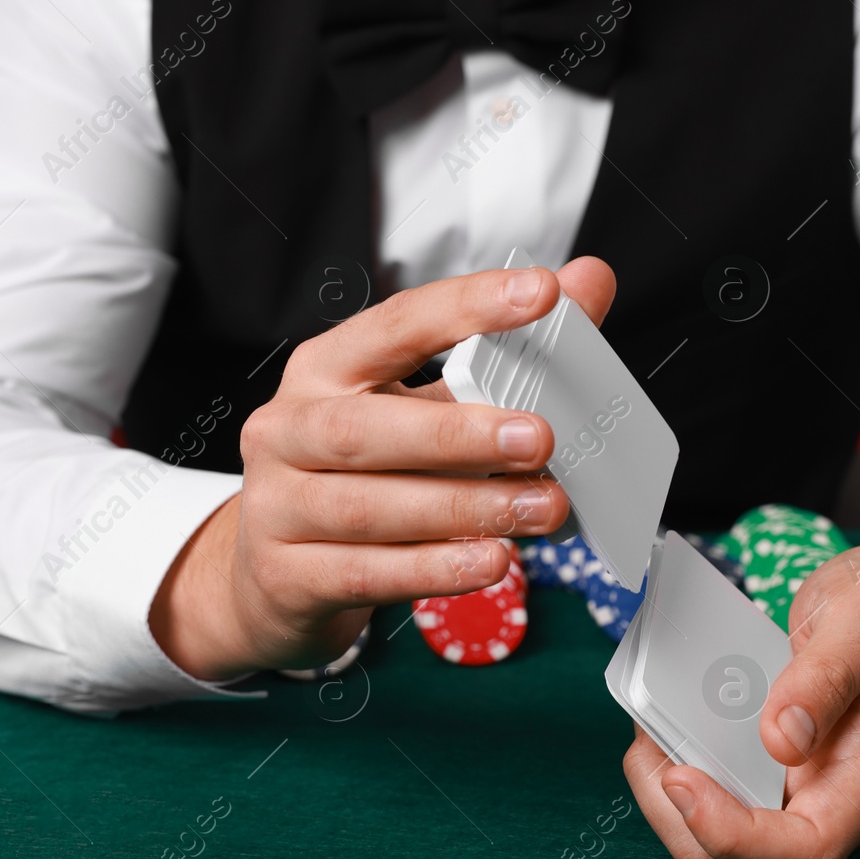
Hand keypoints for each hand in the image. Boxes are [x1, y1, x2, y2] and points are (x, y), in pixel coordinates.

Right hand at [151, 258, 617, 678]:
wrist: (274, 576)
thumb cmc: (361, 475)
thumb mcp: (421, 406)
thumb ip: (500, 353)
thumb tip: (585, 282)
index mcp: (325, 369)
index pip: (396, 324)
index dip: (467, 306)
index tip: (541, 293)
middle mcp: (289, 429)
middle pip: (365, 428)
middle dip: (458, 432)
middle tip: (539, 438)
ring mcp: (278, 505)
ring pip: (370, 507)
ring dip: (464, 508)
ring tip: (540, 509)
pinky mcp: (288, 575)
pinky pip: (367, 572)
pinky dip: (436, 567)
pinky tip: (491, 560)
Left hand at [622, 546, 859, 858]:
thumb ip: (833, 671)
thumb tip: (781, 740)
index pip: (811, 848)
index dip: (739, 838)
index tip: (683, 779)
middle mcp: (828, 790)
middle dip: (680, 816)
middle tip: (651, 737)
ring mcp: (795, 780)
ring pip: (717, 833)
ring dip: (666, 790)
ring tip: (651, 722)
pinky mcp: (766, 760)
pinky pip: (713, 784)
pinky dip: (675, 757)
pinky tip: (666, 712)